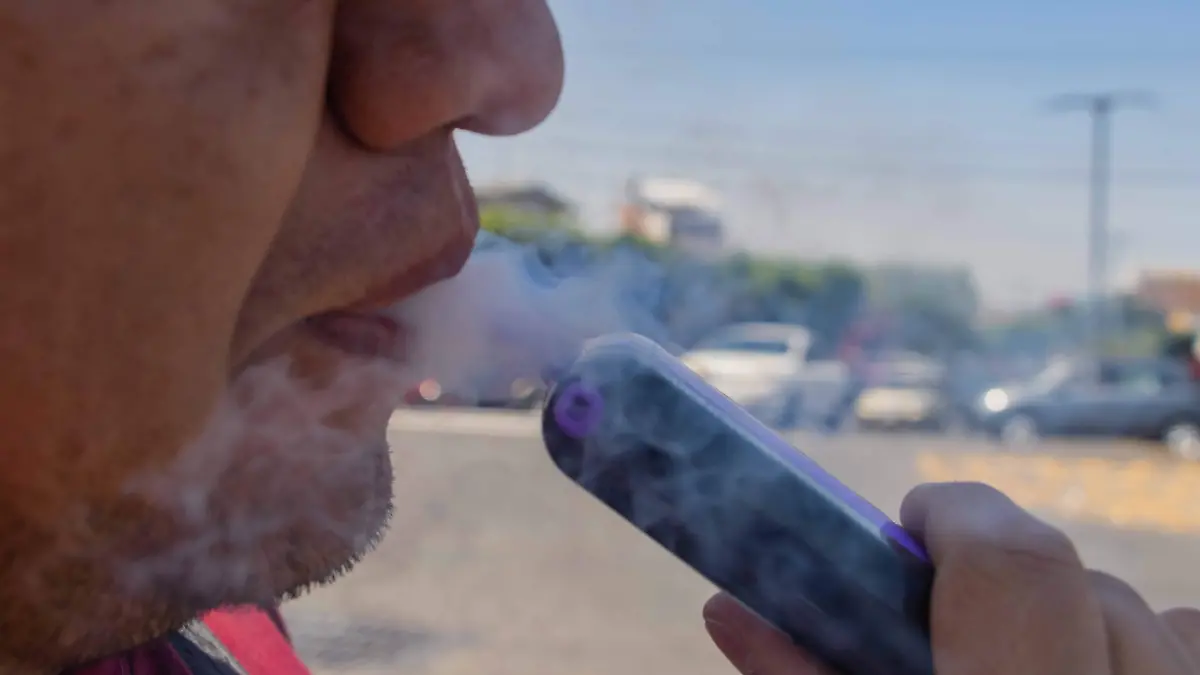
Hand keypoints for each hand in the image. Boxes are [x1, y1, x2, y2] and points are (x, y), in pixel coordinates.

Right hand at [703, 482, 1199, 673]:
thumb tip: (727, 609)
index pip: (1012, 559)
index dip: (956, 515)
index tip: (913, 528)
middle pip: (1072, 577)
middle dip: (1000, 576)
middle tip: (951, 619)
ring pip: (1150, 612)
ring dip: (1081, 619)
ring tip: (1030, 664)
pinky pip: (1198, 645)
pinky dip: (1155, 649)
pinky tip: (1108, 674)